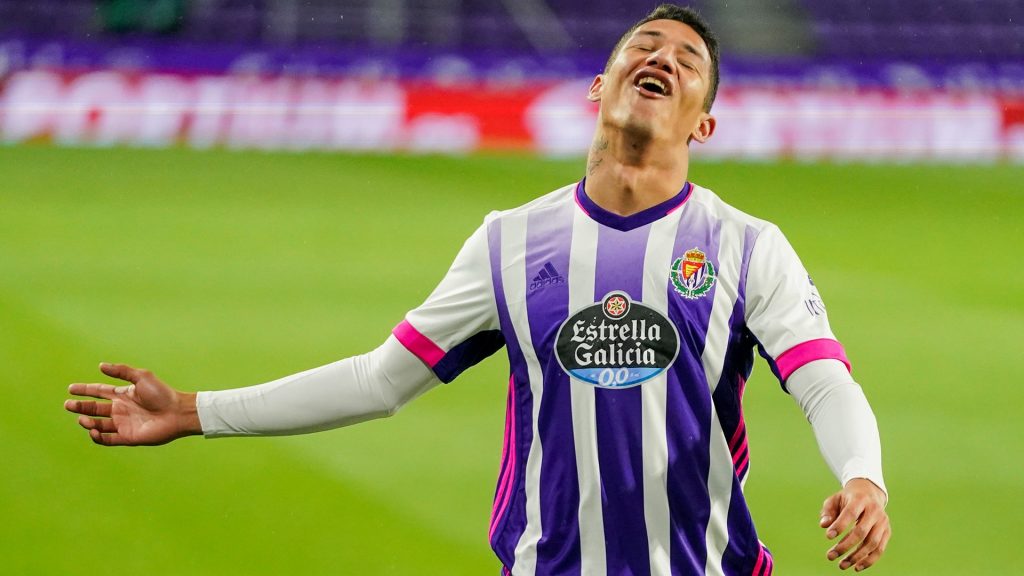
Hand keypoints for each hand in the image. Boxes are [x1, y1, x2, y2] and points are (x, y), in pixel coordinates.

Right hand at [65, 363, 200, 445]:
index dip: (85, 390)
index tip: (71, 389)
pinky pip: (107, 439)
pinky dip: (97, 437)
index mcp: (123, 395)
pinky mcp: (127, 437)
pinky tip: (93, 431)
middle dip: (80, 407)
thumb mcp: (141, 377)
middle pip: (94, 408)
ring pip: (98, 424)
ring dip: (88, 422)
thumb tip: (100, 366)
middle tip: (68, 405)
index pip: (99, 392)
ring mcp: (123, 424)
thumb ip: (121, 372)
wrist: (177, 412)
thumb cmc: (162, 394)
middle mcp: (120, 409)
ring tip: (84, 419)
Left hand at [820, 478, 889, 570]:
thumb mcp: (834, 500)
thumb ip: (827, 512)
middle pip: (861, 531)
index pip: (850, 513)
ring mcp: (883, 522)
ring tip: (841, 565)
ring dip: (856, 557)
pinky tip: (856, 567)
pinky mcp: (887, 532)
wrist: (869, 494)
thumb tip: (824, 525)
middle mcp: (874, 511)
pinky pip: (880, 549)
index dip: (840, 526)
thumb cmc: (847, 499)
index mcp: (860, 499)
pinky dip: (869, 560)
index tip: (828, 537)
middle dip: (845, 546)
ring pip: (872, 543)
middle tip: (830, 556)